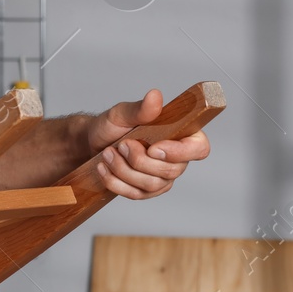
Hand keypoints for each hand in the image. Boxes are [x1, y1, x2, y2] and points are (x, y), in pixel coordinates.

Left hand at [86, 89, 210, 198]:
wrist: (93, 143)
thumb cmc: (112, 126)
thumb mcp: (122, 113)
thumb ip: (140, 108)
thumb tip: (155, 96)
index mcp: (180, 134)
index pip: (199, 148)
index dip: (181, 152)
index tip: (154, 148)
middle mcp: (177, 159)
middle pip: (171, 170)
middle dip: (140, 160)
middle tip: (122, 145)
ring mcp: (163, 177)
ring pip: (151, 184)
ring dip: (124, 169)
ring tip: (108, 153)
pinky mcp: (146, 191)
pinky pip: (136, 194)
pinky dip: (115, 182)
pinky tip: (104, 168)